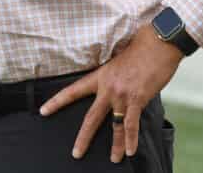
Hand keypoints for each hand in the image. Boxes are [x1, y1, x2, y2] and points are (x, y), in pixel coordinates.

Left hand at [39, 24, 183, 162]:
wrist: (159, 43)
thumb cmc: (141, 47)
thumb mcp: (119, 58)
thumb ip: (114, 75)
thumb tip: (116, 86)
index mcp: (101, 76)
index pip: (74, 91)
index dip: (57, 102)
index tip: (43, 111)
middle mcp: (108, 88)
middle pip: (91, 117)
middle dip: (83, 138)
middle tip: (76, 153)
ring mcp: (122, 95)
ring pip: (114, 126)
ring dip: (115, 145)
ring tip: (114, 159)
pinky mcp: (138, 99)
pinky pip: (132, 124)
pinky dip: (131, 139)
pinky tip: (131, 151)